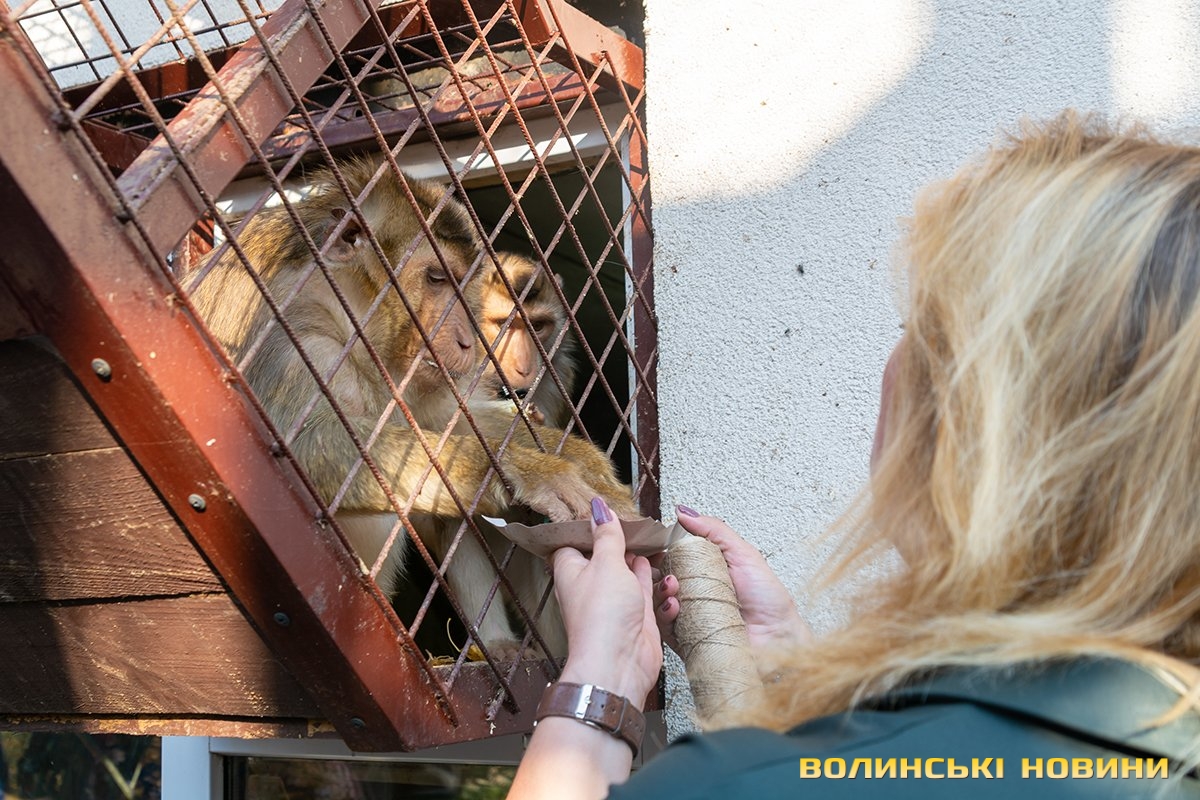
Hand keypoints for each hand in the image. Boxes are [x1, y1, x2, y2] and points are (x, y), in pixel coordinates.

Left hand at [550, 497, 661, 705]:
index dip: (591, 527)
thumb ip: (607, 535)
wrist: (619, 664)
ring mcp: (615, 602)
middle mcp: (592, 586)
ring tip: (661, 548)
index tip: (608, 513)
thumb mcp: (606, 563)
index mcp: (572, 570)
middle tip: (642, 527)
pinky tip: (668, 580)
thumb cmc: (602, 617)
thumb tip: (599, 508)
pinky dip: (660, 588)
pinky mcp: (636, 617)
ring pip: (631, 575)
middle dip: (626, 543)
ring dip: (647, 564)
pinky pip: (649, 595)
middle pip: (608, 556)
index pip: (576, 541)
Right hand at [653, 506, 810, 653]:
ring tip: (675, 589)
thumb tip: (685, 512)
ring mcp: (688, 615)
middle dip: (658, 573)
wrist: (777, 636)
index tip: (657, 547)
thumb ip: (715, 530)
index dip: (660, 552)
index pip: (671, 558)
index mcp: (703, 570)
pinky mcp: (686, 638)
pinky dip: (665, 617)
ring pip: (658, 602)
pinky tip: (676, 608)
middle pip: (660, 579)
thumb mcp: (744, 554)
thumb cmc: (768, 600)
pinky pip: (664, 629)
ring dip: (660, 593)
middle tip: (671, 573)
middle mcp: (693, 592)